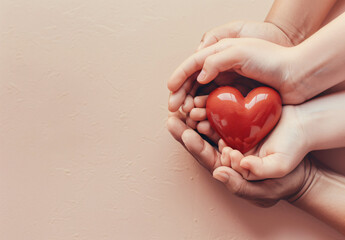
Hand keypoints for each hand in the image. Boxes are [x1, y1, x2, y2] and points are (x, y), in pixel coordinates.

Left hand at [166, 110, 314, 206]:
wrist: (302, 156)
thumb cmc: (286, 178)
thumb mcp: (266, 186)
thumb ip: (241, 183)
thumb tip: (218, 174)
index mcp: (228, 169)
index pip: (206, 158)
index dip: (193, 145)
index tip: (184, 132)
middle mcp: (226, 153)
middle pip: (201, 141)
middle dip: (186, 128)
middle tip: (173, 115)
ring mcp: (233, 138)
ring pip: (210, 126)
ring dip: (197, 115)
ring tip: (186, 104)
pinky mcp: (241, 125)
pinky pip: (224, 116)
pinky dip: (214, 107)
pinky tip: (205, 97)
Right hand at [168, 21, 302, 112]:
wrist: (297, 74)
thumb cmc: (272, 59)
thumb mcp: (242, 51)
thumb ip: (216, 60)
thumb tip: (199, 76)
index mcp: (220, 52)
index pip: (193, 64)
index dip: (179, 76)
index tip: (170, 89)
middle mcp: (222, 68)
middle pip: (194, 81)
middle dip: (181, 94)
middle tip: (173, 109)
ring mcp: (229, 83)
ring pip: (203, 95)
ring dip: (192, 105)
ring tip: (187, 115)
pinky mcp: (237, 97)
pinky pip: (216, 105)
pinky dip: (207, 112)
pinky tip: (202, 120)